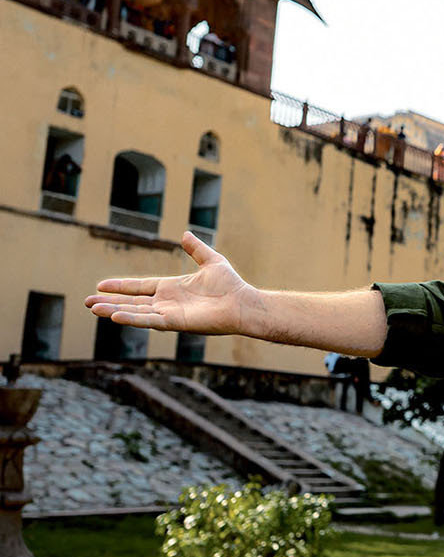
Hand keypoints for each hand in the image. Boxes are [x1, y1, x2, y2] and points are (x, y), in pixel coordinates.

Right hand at [84, 232, 257, 334]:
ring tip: (93, 308)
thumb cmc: (231, 285)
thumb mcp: (211, 261)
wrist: (243, 302)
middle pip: (132, 302)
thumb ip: (196, 249)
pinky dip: (132, 318)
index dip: (120, 286)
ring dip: (114, 310)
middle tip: (87, 302)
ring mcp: (169, 313)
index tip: (100, 285)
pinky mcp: (175, 322)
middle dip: (109, 302)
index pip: (139, 287)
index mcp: (172, 288)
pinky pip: (149, 321)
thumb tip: (185, 234)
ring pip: (136, 312)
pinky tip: (115, 316)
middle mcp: (167, 302)